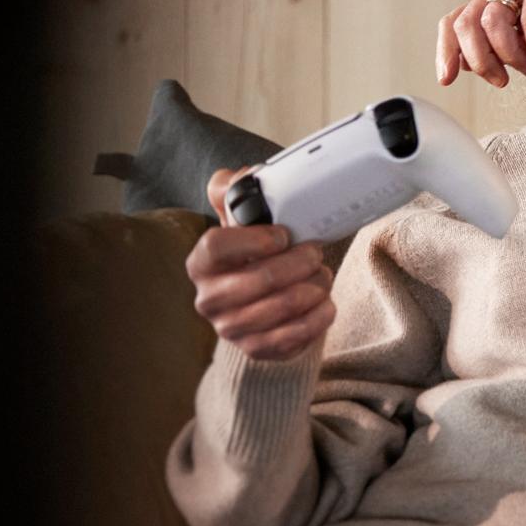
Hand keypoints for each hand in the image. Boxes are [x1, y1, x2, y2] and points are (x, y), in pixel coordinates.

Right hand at [187, 166, 335, 361]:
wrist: (258, 301)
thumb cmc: (252, 255)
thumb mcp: (239, 219)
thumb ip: (233, 190)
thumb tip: (244, 175)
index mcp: (200, 263)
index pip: (216, 247)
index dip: (253, 239)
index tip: (282, 235)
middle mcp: (209, 299)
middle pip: (258, 280)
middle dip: (298, 263)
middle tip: (315, 252)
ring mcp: (230, 328)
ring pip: (280, 308)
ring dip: (312, 288)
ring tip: (321, 275)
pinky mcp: (255, 349)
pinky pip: (292, 337)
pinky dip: (317, 317)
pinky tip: (325, 303)